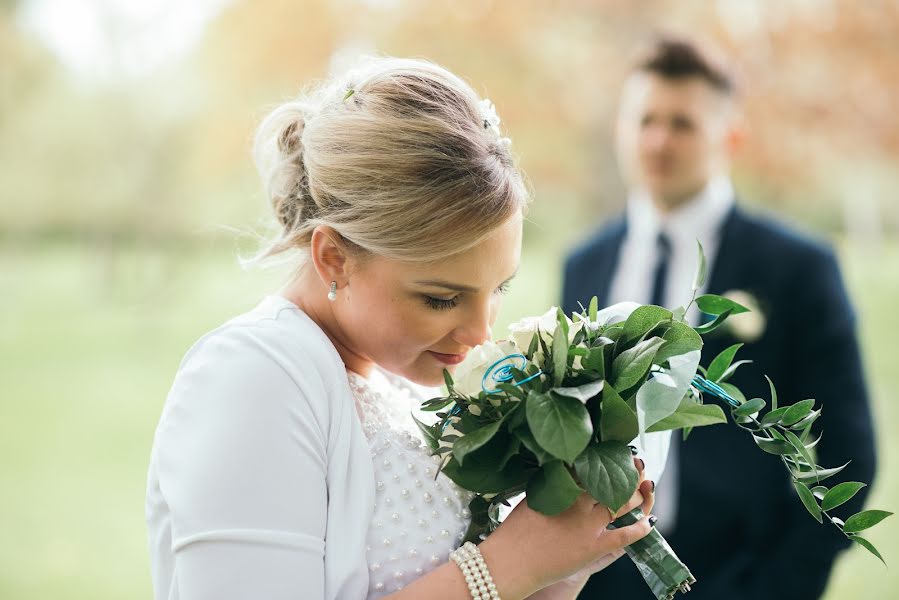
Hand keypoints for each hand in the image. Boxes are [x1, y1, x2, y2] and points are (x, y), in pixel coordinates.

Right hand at [479, 457, 655, 598]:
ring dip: (638, 495)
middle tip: (636, 464)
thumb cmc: (515, 531)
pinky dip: (640, 527)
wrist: (512, 562)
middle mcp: (580, 503)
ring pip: (623, 504)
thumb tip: (564, 471)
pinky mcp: (595, 547)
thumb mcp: (532, 496)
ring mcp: (590, 525)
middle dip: (628, 472)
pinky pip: (626, 534)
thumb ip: (552, 483)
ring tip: (645, 487)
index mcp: (564, 487)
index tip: (614, 451)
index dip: (606, 457)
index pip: (592, 466)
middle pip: (612, 481)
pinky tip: (648, 521)